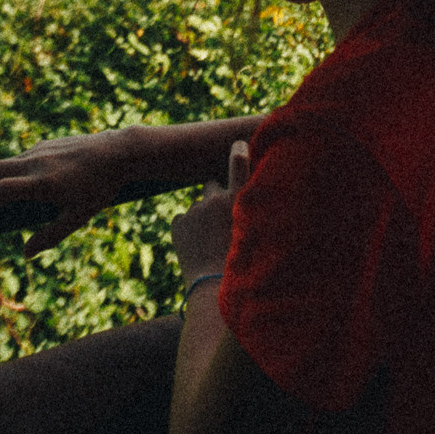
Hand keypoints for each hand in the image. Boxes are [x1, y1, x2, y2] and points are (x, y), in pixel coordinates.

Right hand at [0, 129, 139, 255]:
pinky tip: (9, 186)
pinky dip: (6, 172)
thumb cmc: (101, 188)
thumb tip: (26, 253)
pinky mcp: (45, 144)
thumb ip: (51, 236)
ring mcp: (39, 150)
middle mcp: (36, 162)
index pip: (1, 191)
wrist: (120, 152)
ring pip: (3, 163)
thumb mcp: (79, 217)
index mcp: (43, 183)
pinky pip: (18, 158)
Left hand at [172, 140, 248, 281]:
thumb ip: (253, 214)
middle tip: (221, 218)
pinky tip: (197, 247)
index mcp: (239, 200)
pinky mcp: (178, 223)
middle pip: (211, 185)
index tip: (237, 144)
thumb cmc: (241, 265)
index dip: (238, 152)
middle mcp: (216, 200)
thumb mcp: (256, 235)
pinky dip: (188, 229)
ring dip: (202, 216)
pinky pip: (183, 219)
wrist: (212, 288)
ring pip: (198, 206)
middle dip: (215, 194)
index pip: (239, 164)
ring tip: (210, 242)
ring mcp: (194, 210)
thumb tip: (248, 206)